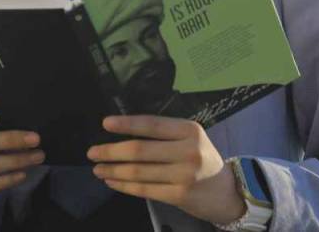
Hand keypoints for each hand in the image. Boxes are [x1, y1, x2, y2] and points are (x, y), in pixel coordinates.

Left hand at [87, 115, 246, 225]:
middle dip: (111, 151)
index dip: (126, 124)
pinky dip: (124, 185)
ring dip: (113, 170)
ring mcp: (184, 175)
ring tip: (98, 168)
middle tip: (92, 152)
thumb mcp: (190, 139)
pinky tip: (112, 181)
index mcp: (189, 130)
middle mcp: (188, 150)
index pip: (152, 125)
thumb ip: (164, 134)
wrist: (226, 191)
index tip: (105, 124)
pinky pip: (144, 189)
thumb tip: (123, 132)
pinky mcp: (179, 196)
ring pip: (139, 172)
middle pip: (140, 150)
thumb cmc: (202, 159)